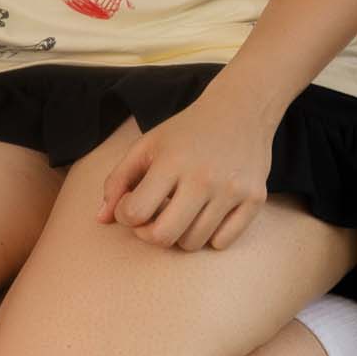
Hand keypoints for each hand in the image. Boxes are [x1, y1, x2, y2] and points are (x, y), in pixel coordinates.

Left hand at [97, 90, 272, 250]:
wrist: (240, 112)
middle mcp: (204, 177)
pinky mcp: (255, 199)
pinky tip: (204, 214)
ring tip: (179, 212)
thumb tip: (101, 220)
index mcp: (171, 161)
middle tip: (151, 219)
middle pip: (164, 237)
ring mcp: (232, 190)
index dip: (125, 215)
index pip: (136, 212)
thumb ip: (117, 181)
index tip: (131, 204)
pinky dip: (208, 237)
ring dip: (179, 235)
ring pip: (193, 243)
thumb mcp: (146, 146)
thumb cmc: (185, 132)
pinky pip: (222, 243)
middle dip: (148, 234)